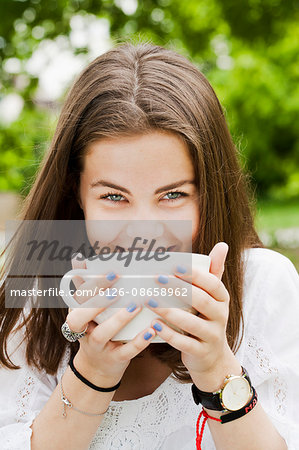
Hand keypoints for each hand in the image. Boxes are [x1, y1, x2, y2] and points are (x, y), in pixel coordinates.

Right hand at [65, 254, 156, 384]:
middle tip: (117, 290)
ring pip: (102, 334)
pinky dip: (138, 341)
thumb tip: (79, 258)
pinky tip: (151, 330)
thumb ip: (86, 285)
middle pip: (80, 318)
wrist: (99, 367)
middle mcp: (83, 331)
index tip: (113, 273)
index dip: (93, 285)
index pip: (79, 298)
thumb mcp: (89, 309)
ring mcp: (97, 347)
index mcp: (77, 313)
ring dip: (119, 320)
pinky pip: (124, 352)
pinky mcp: (113, 360)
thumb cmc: (97, 328)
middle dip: (97, 302)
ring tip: (136, 307)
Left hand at [144, 242, 241, 390]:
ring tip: (150, 301)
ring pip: (192, 323)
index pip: (212, 283)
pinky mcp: (201, 352)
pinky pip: (184, 343)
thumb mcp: (213, 296)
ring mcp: (212, 336)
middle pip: (202, 301)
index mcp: (223, 299)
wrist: (213, 357)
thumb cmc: (207, 318)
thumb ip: (214, 271)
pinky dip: (169, 334)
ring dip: (169, 311)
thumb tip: (222, 244)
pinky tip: (154, 325)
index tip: (174, 265)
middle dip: (179, 289)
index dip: (194, 274)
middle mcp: (221, 316)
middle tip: (157, 279)